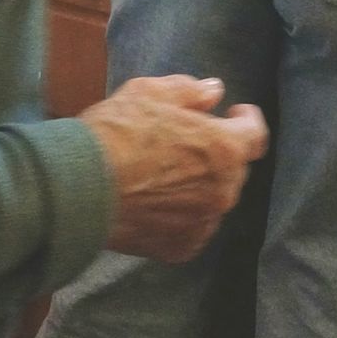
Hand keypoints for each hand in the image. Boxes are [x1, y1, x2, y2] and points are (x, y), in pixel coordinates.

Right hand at [80, 75, 268, 262]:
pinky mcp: (181, 248)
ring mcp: (204, 224)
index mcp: (224, 149)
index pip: (256, 134)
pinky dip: (181, 213)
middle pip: (233, 168)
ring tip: (165, 173)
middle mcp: (224, 191)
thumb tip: (215, 90)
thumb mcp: (148, 92)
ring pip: (212, 199)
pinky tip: (154, 201)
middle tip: (185, 140)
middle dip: (217, 152)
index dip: (247, 119)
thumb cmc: (116, 132)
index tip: (234, 113)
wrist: (80, 188)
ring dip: (200, 184)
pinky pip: (192, 226)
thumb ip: (189, 90)